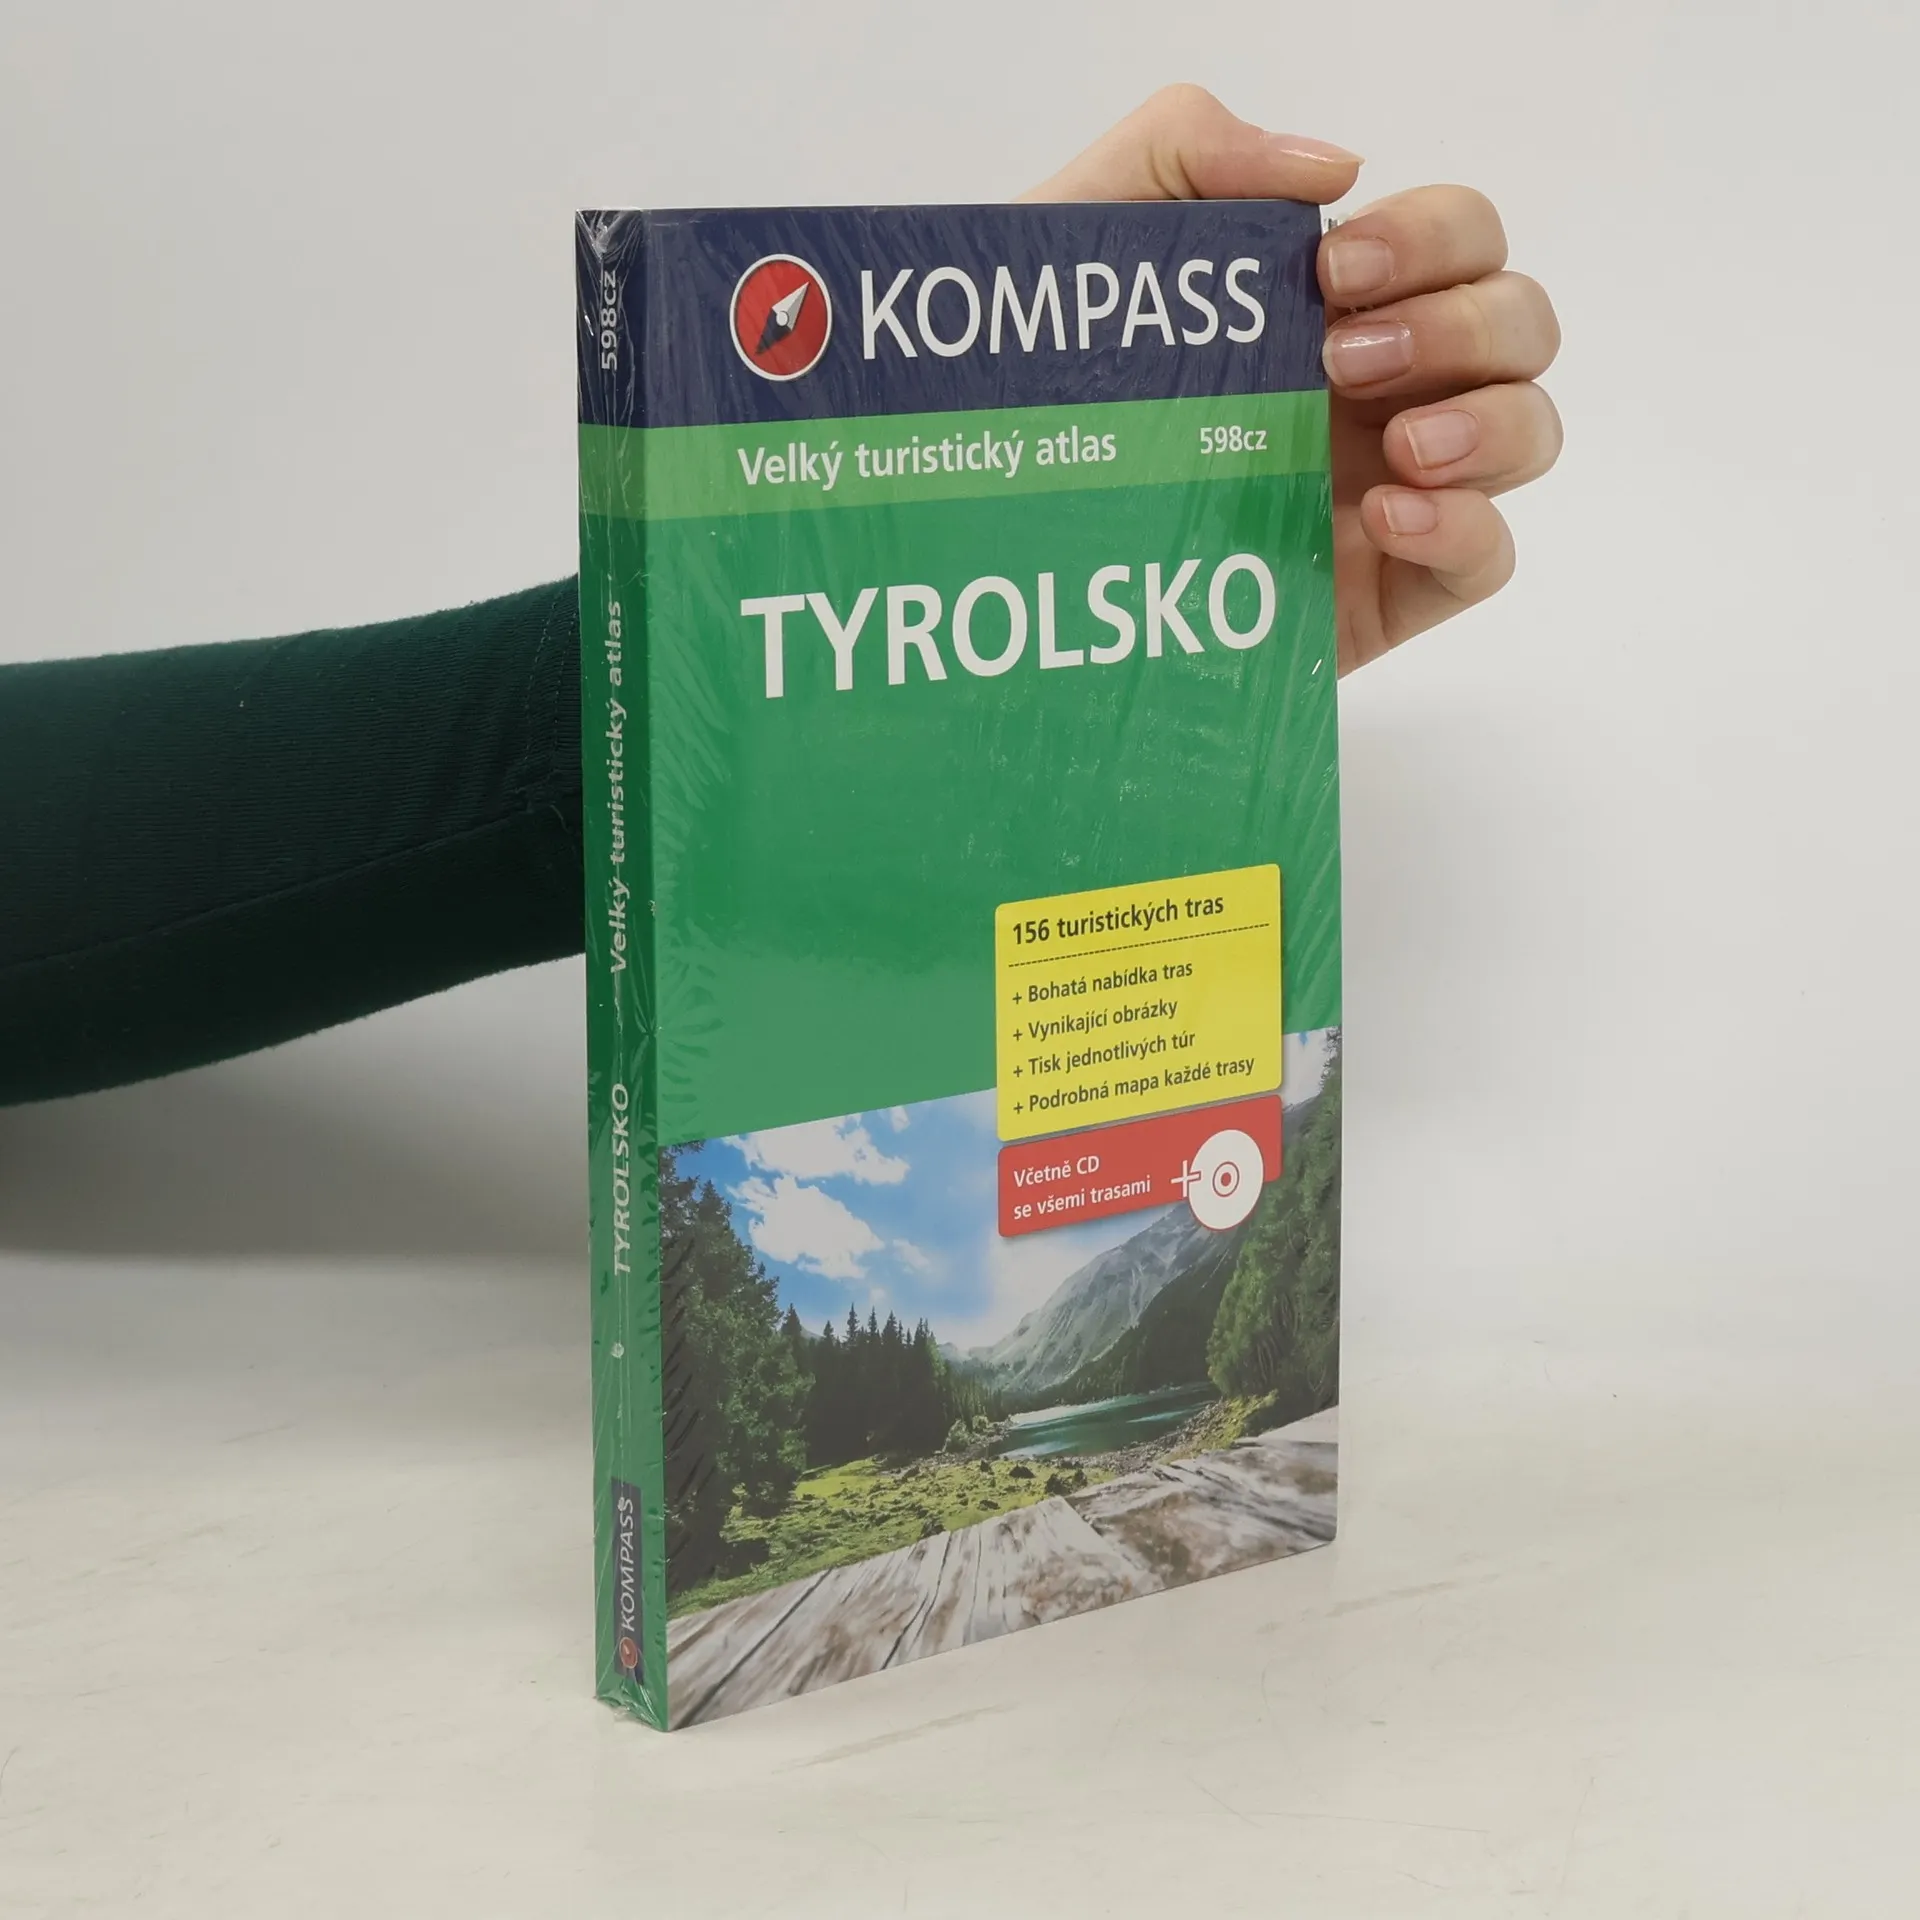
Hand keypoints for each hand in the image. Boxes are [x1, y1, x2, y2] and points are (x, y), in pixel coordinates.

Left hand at [1024, 87, 1561, 675]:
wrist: (996, 526)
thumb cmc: (1038, 377)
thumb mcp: (1088, 228)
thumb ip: (1190, 146)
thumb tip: (1336, 166)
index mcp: (1336, 304)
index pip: (1460, 240)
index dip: (1431, 240)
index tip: (1331, 271)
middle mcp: (1380, 390)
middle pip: (1517, 327)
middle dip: (1461, 327)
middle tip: (1342, 359)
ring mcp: (1388, 490)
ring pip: (1528, 434)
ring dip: (1491, 422)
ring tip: (1398, 447)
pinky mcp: (1378, 592)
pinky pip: (1487, 558)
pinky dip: (1469, 528)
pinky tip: (1388, 516)